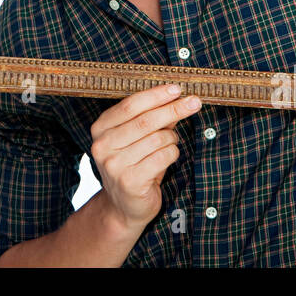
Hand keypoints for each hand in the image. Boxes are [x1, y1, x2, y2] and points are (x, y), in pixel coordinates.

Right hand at [89, 83, 201, 233]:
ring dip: (172, 138)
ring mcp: (114, 165)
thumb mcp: (138, 138)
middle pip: (145, 120)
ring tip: (170, 143)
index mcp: (100, 129)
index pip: (130, 105)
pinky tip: (168, 157)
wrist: (124, 206)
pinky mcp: (129, 181)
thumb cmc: (134, 165)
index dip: (155, 95)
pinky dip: (172, 153)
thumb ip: (153, 118)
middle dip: (173, 109)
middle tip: (194, 102)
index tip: (176, 89)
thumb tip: (177, 98)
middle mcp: (102, 146)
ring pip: (157, 139)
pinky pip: (162, 157)